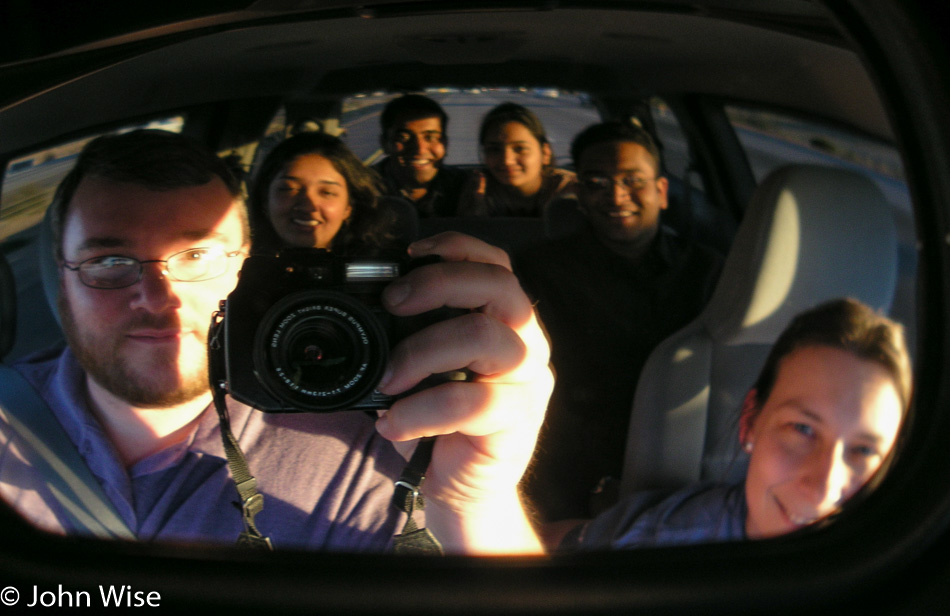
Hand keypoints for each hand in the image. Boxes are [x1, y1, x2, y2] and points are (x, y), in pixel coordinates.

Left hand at [376, 232, 552, 554]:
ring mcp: (527, 380)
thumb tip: (361, 307)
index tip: (410, 255)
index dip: (456, 248)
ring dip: (423, 351)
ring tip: (388, 380)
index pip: (496, 264)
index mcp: (504, 321)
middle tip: (393, 305)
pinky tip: (394, 423)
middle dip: (437, 285)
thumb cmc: (441, 424)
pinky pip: (472, 402)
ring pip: (484, 336)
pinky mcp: (518, 420)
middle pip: (498, 285)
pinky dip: (421, 410)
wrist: (463, 489)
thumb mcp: (426, 370)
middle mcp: (525, 342)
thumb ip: (412, 336)